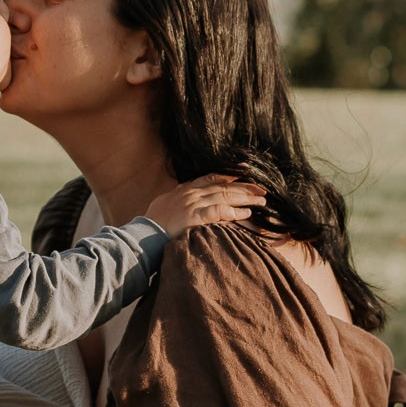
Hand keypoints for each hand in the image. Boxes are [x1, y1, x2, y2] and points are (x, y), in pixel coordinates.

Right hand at [147, 173, 266, 237]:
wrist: (144, 234)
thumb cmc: (154, 222)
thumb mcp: (166, 203)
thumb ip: (180, 198)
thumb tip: (188, 196)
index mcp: (185, 189)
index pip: (212, 178)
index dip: (230, 175)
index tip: (245, 172)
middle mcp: (191, 194)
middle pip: (223, 186)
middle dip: (244, 187)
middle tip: (261, 189)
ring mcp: (193, 204)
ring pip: (225, 196)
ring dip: (245, 198)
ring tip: (260, 200)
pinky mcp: (194, 217)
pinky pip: (219, 212)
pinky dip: (234, 212)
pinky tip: (246, 213)